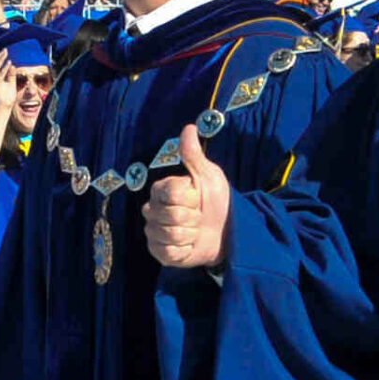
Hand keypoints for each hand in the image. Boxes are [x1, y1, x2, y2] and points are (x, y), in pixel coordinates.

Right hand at [0, 48, 17, 115]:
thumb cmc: (7, 97)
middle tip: (5, 50)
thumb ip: (11, 75)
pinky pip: (0, 75)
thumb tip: (12, 66)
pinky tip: (9, 63)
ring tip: (6, 54)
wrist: (3, 107)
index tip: (4, 52)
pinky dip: (4, 69)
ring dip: (0, 60)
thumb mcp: (10, 84)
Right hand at [140, 125, 230, 269]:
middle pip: (170, 215)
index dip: (189, 197)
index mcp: (162, 190)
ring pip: (169, 234)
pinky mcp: (159, 253)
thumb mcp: (208, 176)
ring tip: (196, 231)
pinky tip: (189, 245)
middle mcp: (153, 211)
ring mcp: (154, 233)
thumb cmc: (216, 200)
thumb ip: (193, 155)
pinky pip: (168, 252)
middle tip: (199, 216)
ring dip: (190, 235)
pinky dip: (184, 250)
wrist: (225, 231)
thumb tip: (189, 127)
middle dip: (192, 217)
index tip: (197, 197)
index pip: (170, 193)